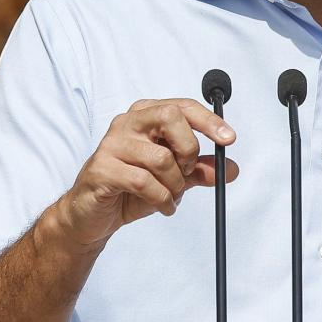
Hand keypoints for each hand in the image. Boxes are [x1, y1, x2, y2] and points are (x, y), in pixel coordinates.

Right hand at [49, 99, 236, 254]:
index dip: (208, 121)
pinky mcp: (103, 169)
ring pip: (161, 158)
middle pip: (170, 117)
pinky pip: (144, 182)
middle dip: (188, 149)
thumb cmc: (129, 189)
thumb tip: (230, 168)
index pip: (181, 106)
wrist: (91, 215)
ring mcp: (112, 145)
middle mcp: (127, 124)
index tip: (229, 139)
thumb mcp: (172, 178)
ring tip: (171, 197)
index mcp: (144, 117)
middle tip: (188, 171)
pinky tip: (163, 206)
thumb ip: (198, 170)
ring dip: (175, 185)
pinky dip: (162, 199)